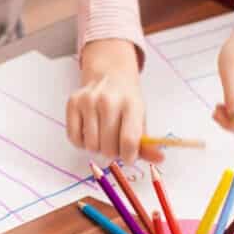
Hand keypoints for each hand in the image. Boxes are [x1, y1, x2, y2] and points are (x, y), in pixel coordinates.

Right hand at [67, 38, 157, 162]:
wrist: (109, 74)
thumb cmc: (126, 101)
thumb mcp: (140, 117)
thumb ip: (147, 142)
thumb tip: (160, 159)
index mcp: (132, 104)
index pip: (129, 141)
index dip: (129, 156)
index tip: (129, 157)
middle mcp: (108, 100)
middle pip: (109, 147)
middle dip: (113, 153)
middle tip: (115, 143)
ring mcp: (88, 100)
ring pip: (91, 146)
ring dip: (97, 148)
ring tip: (102, 135)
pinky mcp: (73, 103)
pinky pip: (74, 139)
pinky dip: (82, 142)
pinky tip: (90, 131)